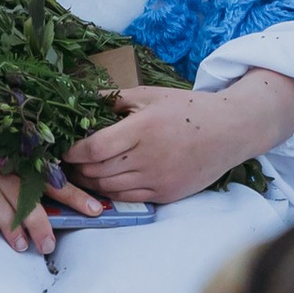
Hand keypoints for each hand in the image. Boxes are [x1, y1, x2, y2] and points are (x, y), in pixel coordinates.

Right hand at [0, 153, 74, 252]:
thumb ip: (10, 188)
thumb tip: (47, 216)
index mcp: (0, 159)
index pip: (42, 175)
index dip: (69, 191)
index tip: (95, 209)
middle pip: (19, 189)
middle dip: (39, 217)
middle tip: (50, 244)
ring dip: (8, 221)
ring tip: (22, 246)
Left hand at [61, 72, 293, 208]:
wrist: (230, 131)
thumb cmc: (188, 109)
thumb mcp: (151, 95)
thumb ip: (114, 98)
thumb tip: (80, 97)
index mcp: (143, 128)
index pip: (95, 147)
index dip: (73, 152)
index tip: (63, 149)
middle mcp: (149, 157)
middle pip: (98, 171)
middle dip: (76, 169)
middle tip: (65, 163)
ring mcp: (157, 179)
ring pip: (109, 187)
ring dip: (90, 182)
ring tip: (80, 172)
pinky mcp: (165, 194)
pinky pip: (127, 197)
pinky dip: (110, 191)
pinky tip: (104, 182)